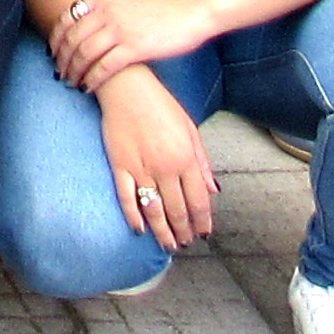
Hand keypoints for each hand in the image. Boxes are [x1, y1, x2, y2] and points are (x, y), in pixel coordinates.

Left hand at [47, 0, 215, 93]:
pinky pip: (105, 67)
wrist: (191, 12)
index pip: (68, 18)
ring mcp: (119, 30)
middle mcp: (107, 12)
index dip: (56, 37)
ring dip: (74, 71)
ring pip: (85, 54)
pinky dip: (93, 79)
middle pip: (72, 39)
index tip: (53, 51)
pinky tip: (89, 87)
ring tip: (72, 82)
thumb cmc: (164, 4)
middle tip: (59, 72)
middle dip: (62, 58)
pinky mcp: (133, 48)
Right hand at [96, 64, 215, 248]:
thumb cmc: (161, 106)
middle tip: (186, 244)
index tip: (204, 234)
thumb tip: (213, 189)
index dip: (203, 220)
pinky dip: (134, 217)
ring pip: (155, 210)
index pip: (199, 200)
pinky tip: (140, 229)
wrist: (127, 88)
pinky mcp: (120, 167)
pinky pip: (128, 199)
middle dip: (184, 230)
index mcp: (186, 158)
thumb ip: (202, 161)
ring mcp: (142, 169)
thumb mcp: (190, 129)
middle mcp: (166, 168)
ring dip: (163, 232)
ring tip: (169, 246)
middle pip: (178, 210)